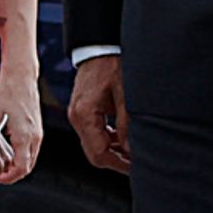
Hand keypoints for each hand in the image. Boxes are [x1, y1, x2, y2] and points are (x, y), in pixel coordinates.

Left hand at [0, 63, 43, 183]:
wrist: (21, 75)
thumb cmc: (9, 90)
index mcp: (24, 135)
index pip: (20, 169)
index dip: (7, 178)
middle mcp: (34, 136)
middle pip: (27, 168)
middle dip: (11, 175)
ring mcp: (37, 133)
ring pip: (30, 160)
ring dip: (16, 165)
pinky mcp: (37, 129)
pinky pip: (31, 150)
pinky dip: (20, 156)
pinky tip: (6, 150)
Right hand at [66, 54, 129, 172]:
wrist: (99, 45)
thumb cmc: (111, 63)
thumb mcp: (125, 94)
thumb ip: (127, 124)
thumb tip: (131, 150)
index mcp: (84, 114)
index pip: (99, 153)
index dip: (118, 164)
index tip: (135, 167)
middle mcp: (77, 116)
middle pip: (93, 153)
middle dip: (115, 160)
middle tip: (136, 163)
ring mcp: (77, 114)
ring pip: (93, 145)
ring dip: (112, 151)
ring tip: (132, 150)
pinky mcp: (82, 110)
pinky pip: (93, 133)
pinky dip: (107, 140)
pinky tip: (122, 137)